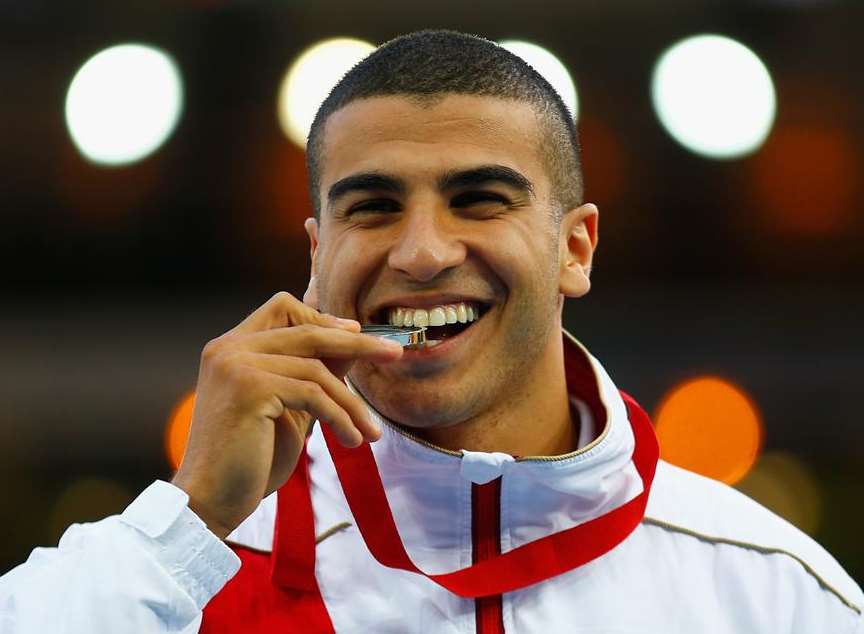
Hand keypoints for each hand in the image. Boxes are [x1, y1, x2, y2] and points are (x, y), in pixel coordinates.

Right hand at [171, 291, 402, 538]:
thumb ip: (311, 375)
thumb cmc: (249, 460)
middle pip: (308, 331)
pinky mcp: (249, 388)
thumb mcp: (289, 408)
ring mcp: (236, 365)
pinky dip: (340, 417)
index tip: (356, 335)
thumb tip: (353, 344)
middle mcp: (229, 348)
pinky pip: (313, 394)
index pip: (283, 307)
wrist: (211, 501)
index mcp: (231, 347)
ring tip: (370, 432)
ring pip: (316, 368)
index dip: (323, 319)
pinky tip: (351, 440)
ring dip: (352, 403)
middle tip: (394, 354)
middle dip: (357, 343)